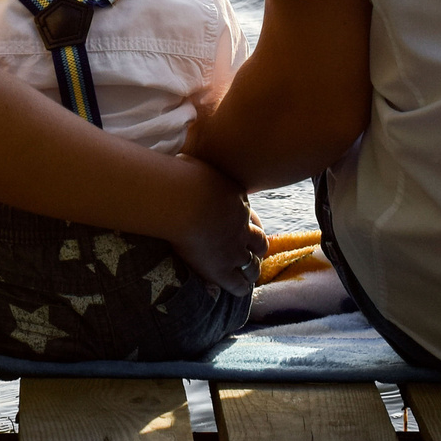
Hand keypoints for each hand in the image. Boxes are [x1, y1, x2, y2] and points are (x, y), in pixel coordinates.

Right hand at [164, 159, 268, 294]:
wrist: (183, 200)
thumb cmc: (181, 177)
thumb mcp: (192, 162)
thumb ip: (192, 163)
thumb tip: (182, 152)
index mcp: (237, 199)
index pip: (250, 215)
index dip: (249, 222)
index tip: (245, 224)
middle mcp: (242, 225)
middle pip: (259, 241)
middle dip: (257, 248)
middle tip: (253, 252)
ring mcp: (234, 248)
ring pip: (253, 264)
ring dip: (252, 269)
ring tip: (250, 274)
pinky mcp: (221, 268)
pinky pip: (238, 283)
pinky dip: (241, 286)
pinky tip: (239, 288)